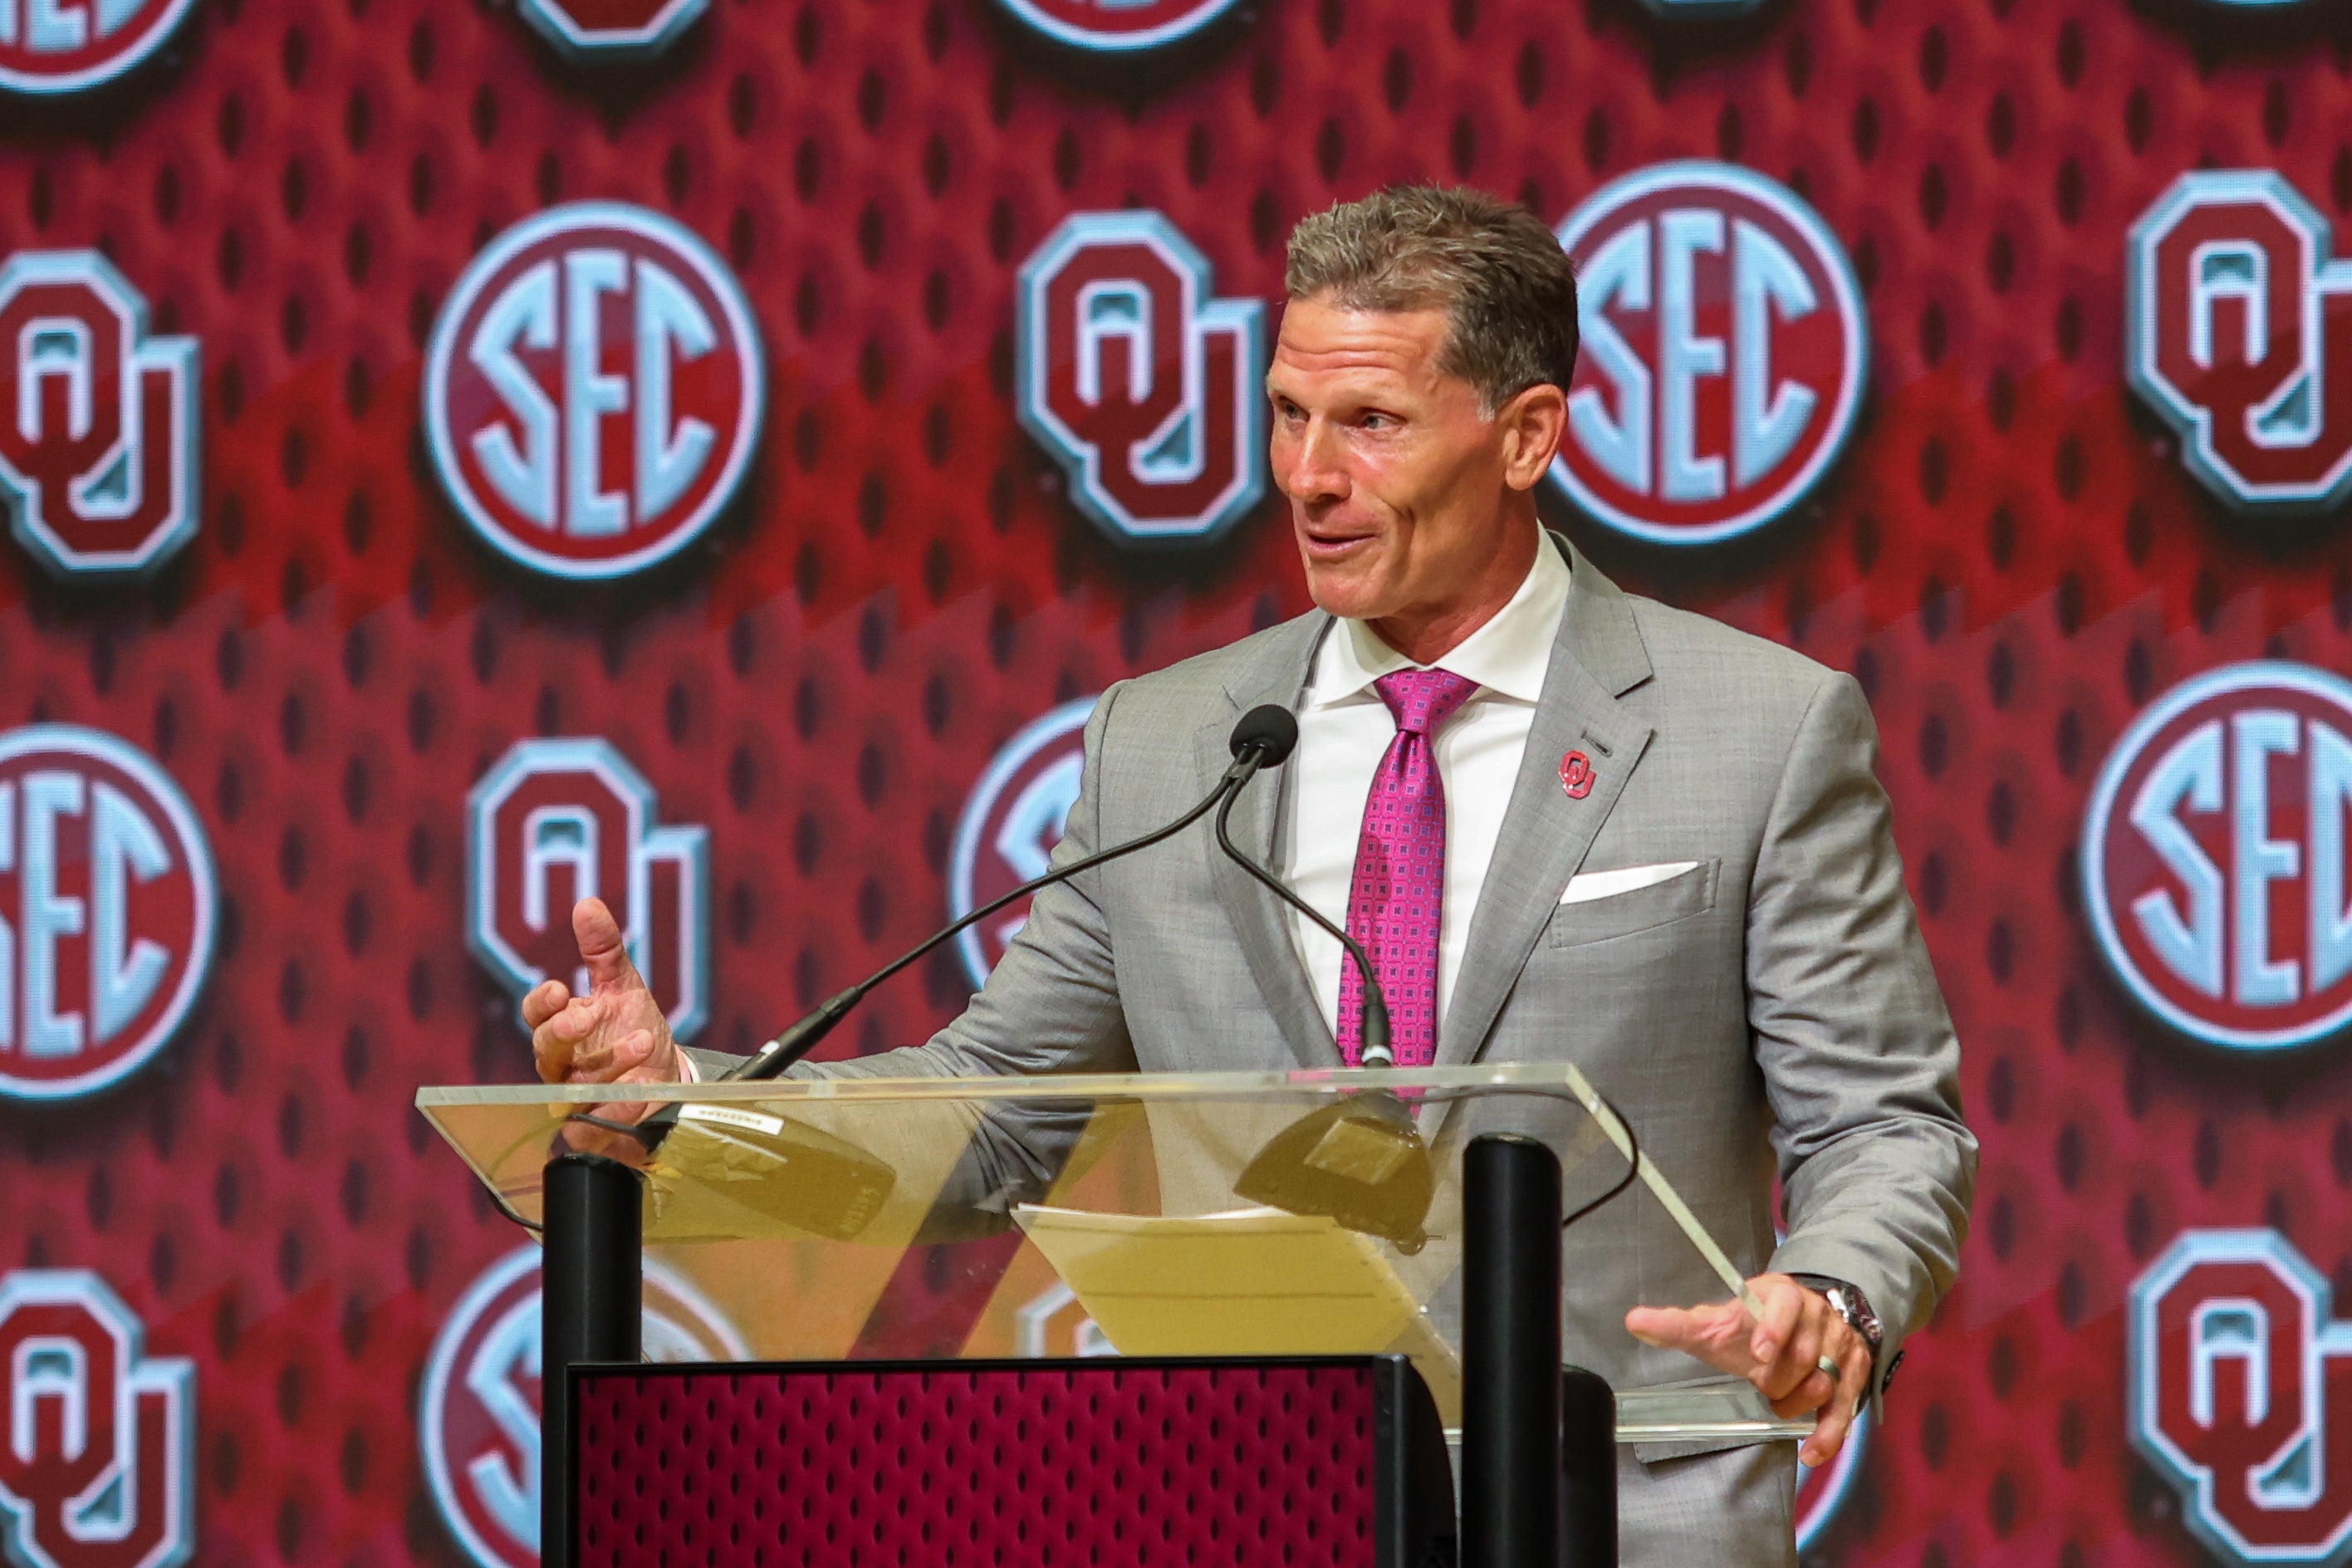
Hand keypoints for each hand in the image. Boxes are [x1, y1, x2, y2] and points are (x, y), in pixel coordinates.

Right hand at [524, 898, 683, 1131]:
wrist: (671, 1085)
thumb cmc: (636, 1032)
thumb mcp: (624, 988)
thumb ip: (603, 950)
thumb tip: (587, 903)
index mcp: (563, 1028)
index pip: (537, 1014)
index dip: (543, 1003)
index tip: (562, 988)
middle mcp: (562, 1066)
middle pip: (545, 1050)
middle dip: (563, 1032)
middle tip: (588, 1016)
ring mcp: (576, 1101)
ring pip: (572, 1087)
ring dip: (607, 1064)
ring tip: (643, 1041)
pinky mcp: (595, 1133)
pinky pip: (593, 1127)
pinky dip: (617, 1109)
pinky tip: (640, 1092)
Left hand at [1623, 1273, 1870, 1466]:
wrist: (1806, 1319)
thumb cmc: (1753, 1325)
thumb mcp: (1719, 1321)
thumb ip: (1679, 1325)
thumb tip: (1634, 1322)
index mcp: (1782, 1295)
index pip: (1784, 1305)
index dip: (1774, 1329)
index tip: (1759, 1354)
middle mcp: (1816, 1316)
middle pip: (1803, 1354)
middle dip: (1776, 1379)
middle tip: (1761, 1381)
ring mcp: (1839, 1344)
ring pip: (1824, 1382)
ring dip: (1795, 1403)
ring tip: (1779, 1403)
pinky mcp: (1854, 1374)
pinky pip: (1845, 1408)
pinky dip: (1828, 1433)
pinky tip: (1811, 1451)